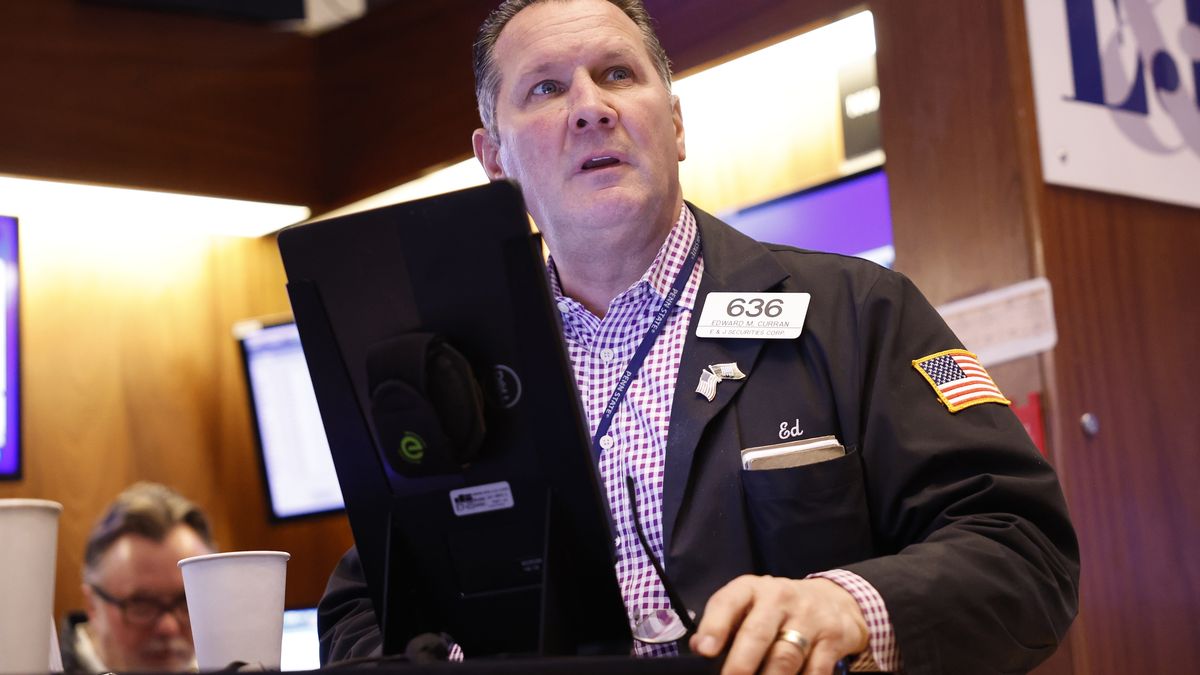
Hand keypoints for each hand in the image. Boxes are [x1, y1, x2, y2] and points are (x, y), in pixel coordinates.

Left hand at [688, 575, 868, 674]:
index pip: (729, 602)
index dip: (714, 626)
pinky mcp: (832, 638)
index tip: (704, 650)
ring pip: (786, 656)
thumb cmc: (778, 608)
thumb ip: (724, 623)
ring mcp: (809, 617)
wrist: (834, 600)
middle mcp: (780, 598)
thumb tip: (698, 647)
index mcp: (752, 589)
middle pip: (758, 634)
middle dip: (741, 663)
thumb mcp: (750, 605)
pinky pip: (816, 670)